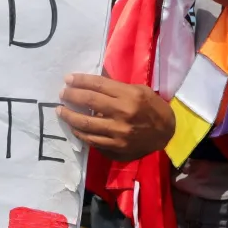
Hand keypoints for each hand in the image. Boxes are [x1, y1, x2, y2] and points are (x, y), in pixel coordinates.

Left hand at [58, 74, 174, 161]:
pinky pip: (92, 140)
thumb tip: (91, 84)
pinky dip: (80, 133)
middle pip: (89, 101)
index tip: (68, 79)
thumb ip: (116, 88)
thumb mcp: (139, 90)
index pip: (98, 85)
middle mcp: (123, 113)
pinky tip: (74, 127)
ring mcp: (119, 132)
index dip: (80, 81)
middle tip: (62, 93)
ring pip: (86, 124)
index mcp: (130, 96)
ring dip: (70, 116)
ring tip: (61, 111)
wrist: (167, 133)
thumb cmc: (152, 107)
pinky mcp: (116, 147)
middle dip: (72, 96)